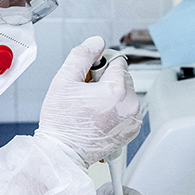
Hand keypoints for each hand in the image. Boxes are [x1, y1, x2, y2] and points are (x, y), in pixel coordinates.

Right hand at [35, 36, 141, 166]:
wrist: (63, 152)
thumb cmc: (61, 121)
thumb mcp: (64, 80)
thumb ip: (81, 55)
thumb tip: (97, 42)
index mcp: (116, 90)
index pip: (117, 61)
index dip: (99, 65)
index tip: (87, 77)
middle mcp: (130, 105)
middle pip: (123, 76)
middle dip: (106, 80)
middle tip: (86, 94)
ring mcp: (133, 119)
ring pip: (125, 92)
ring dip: (111, 94)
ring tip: (91, 107)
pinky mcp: (131, 130)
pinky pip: (127, 108)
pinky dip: (115, 109)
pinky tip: (98, 116)